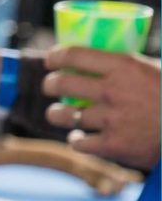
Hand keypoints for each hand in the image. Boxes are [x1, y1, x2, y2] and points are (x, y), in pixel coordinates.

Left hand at [41, 47, 160, 169]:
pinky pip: (78, 142)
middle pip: (60, 84)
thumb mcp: (155, 69)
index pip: (73, 54)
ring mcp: (111, 119)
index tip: (52, 60)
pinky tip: (80, 137)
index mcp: (124, 66)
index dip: (56, 56)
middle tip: (52, 86)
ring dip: (58, 114)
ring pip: (63, 115)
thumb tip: (100, 56)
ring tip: (61, 113)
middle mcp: (112, 91)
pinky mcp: (114, 145)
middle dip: (50, 84)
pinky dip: (77, 140)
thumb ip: (128, 66)